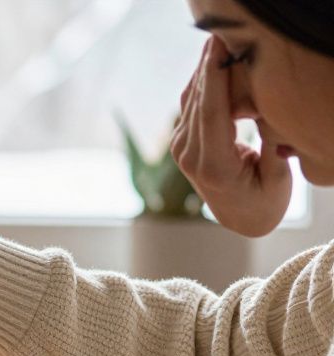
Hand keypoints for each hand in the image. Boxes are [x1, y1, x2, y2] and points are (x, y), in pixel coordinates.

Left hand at [171, 36, 290, 236]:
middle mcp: (190, 157)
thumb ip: (271, 143)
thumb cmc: (265, 200)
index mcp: (214, 166)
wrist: (240, 218)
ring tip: (218, 42)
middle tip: (221, 34)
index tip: (219, 48)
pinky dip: (202, 82)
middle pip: (198, 102)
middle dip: (209, 65)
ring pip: (191, 101)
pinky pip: (191, 106)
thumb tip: (267, 108)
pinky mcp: (182, 143)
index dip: (214, 77)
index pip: (212, 114)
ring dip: (204, 70)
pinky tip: (214, 62)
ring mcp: (182, 150)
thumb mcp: (276, 176)